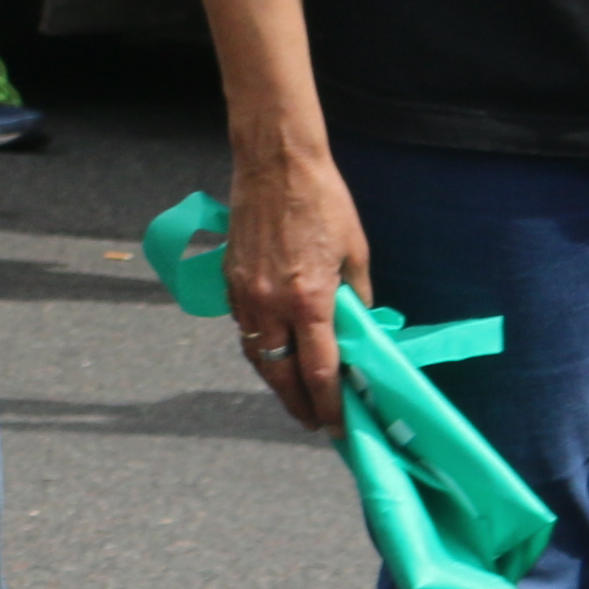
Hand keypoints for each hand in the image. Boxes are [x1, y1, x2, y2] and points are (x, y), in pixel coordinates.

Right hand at [223, 129, 369, 435]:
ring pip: (257, 356)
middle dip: (299, 406)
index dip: (330, 406)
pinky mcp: (230, 281)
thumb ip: (355, 296)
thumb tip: (357, 327)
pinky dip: (258, 347)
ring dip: (276, 381)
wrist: (276, 162)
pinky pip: (243, 328)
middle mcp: (272, 305)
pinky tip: (273, 351)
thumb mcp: (355, 251)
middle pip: (281, 375)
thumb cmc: (323, 201)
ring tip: (294, 395)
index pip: (319, 372)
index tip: (337, 426)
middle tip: (314, 422)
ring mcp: (246, 294)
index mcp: (310, 300)